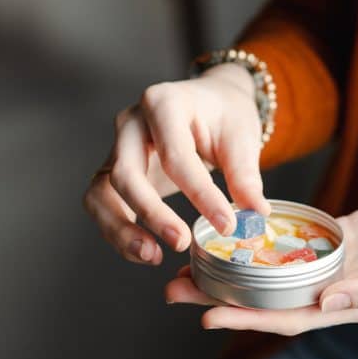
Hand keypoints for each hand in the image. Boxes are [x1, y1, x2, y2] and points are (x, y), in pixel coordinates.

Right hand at [82, 63, 270, 265]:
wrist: (209, 102)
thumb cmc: (224, 114)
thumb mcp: (241, 135)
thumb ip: (245, 175)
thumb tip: (255, 215)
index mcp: (163, 103)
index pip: (175, 155)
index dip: (200, 194)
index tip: (227, 225)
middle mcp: (130, 123)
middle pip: (125, 173)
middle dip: (151, 213)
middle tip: (182, 241)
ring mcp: (116, 147)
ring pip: (102, 193)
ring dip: (121, 229)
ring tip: (153, 256)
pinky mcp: (113, 172)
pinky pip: (103, 205)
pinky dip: (119, 232)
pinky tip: (148, 252)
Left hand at [165, 185, 357, 333]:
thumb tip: (325, 304)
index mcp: (353, 304)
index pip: (288, 318)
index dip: (246, 318)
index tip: (206, 314)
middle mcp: (336, 289)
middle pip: (268, 299)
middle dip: (222, 297)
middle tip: (174, 290)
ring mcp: (334, 264)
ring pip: (274, 272)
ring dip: (234, 271)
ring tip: (190, 263)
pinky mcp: (337, 237)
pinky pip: (292, 243)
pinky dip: (261, 244)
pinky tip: (232, 235)